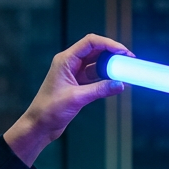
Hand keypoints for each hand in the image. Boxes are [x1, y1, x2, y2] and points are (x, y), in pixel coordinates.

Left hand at [3, 34, 131, 166]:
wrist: (39, 125)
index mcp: (65, 60)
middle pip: (95, 50)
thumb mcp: (77, 98)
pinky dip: (106, 78)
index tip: (123, 51)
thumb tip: (120, 84)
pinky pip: (95, 77)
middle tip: (129, 59)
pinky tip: (116, 82)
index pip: (90, 43)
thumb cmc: (50, 109)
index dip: (108, 44)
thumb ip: (100, 90)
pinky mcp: (77, 85)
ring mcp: (73, 74)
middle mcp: (69, 63)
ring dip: (110, 66)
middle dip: (112, 53)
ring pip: (96, 64)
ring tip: (125, 70)